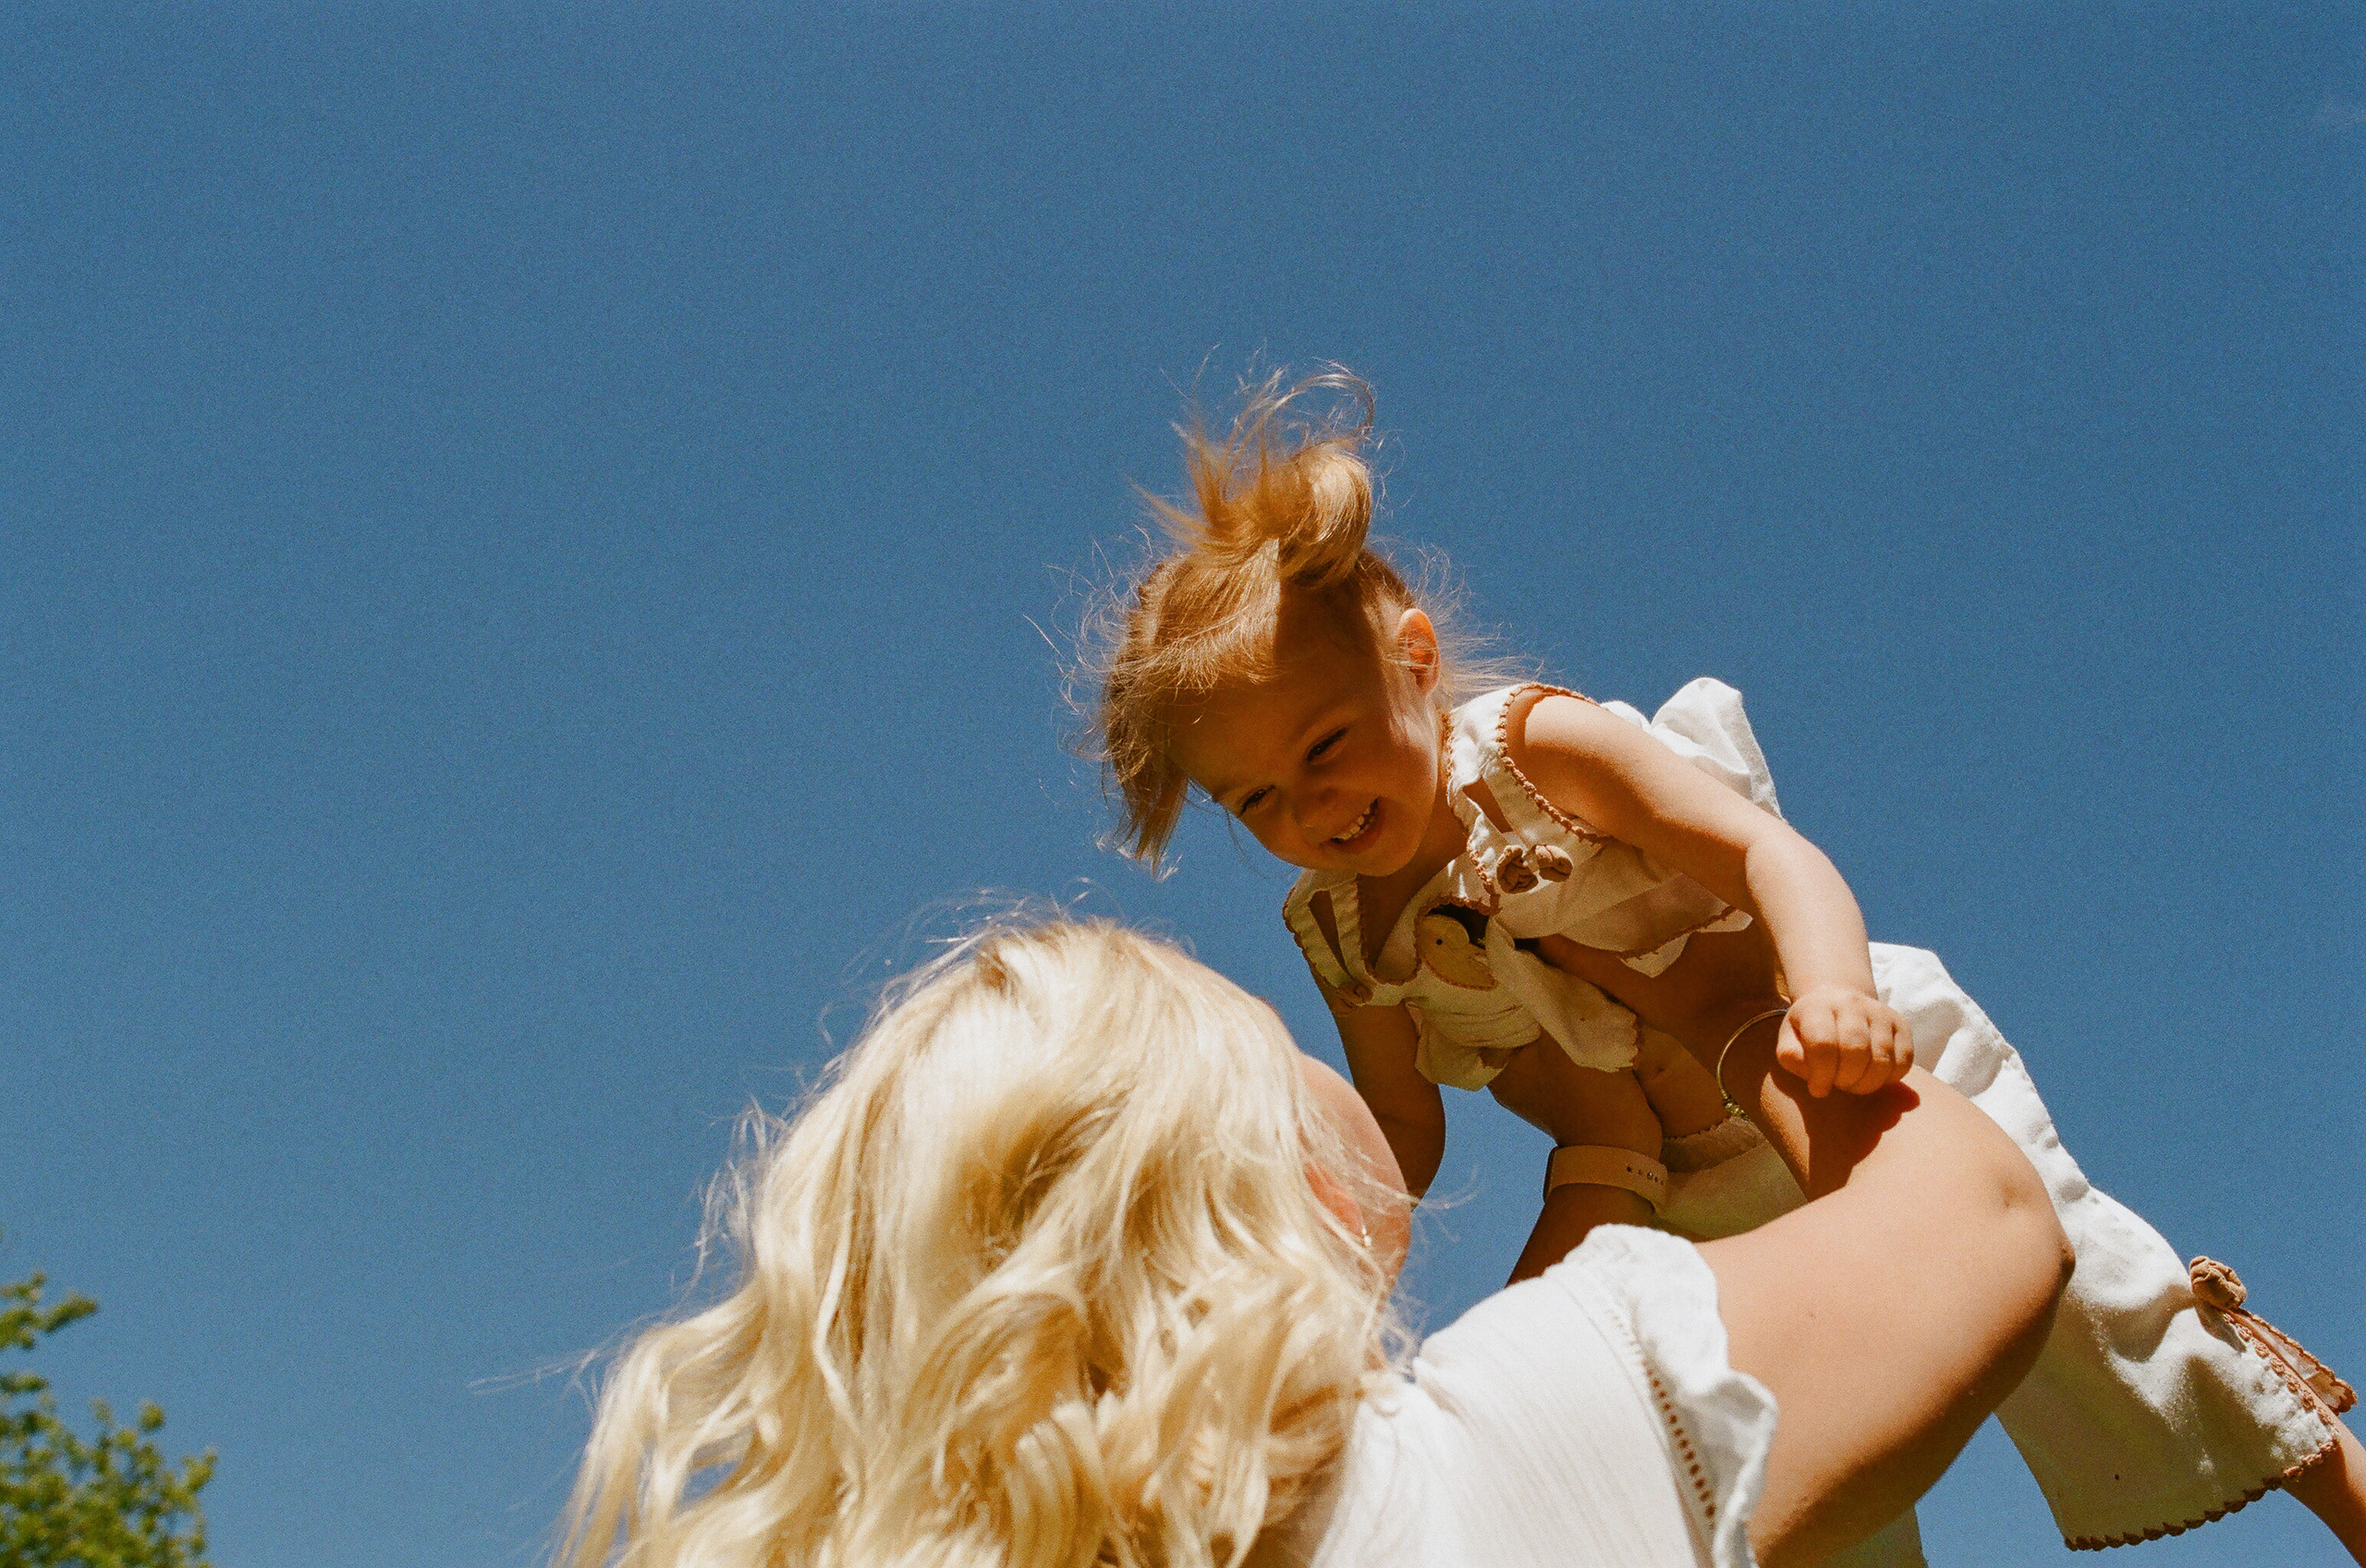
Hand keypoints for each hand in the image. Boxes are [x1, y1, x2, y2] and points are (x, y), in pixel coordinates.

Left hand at [1781, 984, 1914, 1096]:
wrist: (1836, 1000)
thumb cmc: (1809, 1030)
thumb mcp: (1789, 1040)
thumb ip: (1793, 1058)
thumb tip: (1816, 1080)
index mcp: (1816, 1007)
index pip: (1823, 1045)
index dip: (1822, 1075)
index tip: (1818, 1089)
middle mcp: (1851, 1003)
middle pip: (1855, 1052)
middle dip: (1846, 1079)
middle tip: (1838, 1084)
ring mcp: (1879, 1012)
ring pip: (1882, 1059)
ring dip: (1867, 1083)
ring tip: (1853, 1083)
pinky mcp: (1900, 1023)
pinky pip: (1903, 1061)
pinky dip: (1888, 1079)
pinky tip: (1872, 1076)